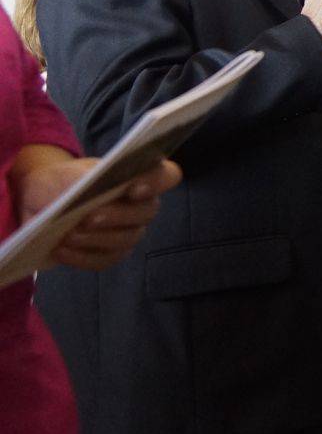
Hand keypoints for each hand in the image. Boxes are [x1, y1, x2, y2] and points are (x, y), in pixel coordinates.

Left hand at [13, 149, 181, 271]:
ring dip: (96, 238)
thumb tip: (91, 186)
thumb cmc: (63, 181)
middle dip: (118, 216)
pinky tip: (60, 250)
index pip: (167, 176)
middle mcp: (142, 205)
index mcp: (140, 176)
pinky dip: (81, 256)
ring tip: (68, 235)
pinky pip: (104, 260)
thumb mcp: (68, 173)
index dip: (156, 182)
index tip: (133, 189)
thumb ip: (84, 177)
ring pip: (126, 239)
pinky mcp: (111, 254)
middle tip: (88, 218)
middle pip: (146, 212)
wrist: (42, 202)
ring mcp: (129, 232)